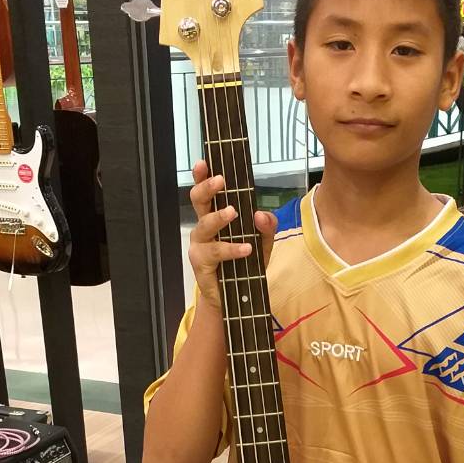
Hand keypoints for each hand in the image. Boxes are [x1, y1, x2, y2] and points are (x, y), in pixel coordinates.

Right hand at [188, 160, 276, 311]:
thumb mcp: (262, 244)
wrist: (236, 301)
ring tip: (233, 213)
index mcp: (214, 217)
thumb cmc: (244, 266)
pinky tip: (245, 249)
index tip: (204, 162)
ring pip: (204, 225)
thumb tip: (262, 214)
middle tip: (220, 180)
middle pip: (197, 201)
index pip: (206, 192)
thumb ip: (266, 228)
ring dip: (218, 217)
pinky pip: (215, 252)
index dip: (202, 177)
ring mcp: (200, 246)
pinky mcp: (201, 264)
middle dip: (206, 188)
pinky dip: (231, 249)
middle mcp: (203, 228)